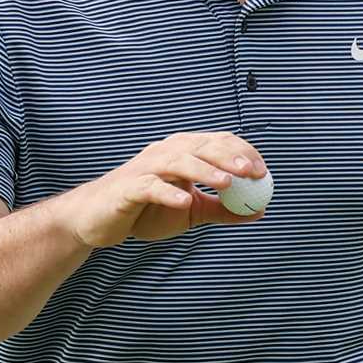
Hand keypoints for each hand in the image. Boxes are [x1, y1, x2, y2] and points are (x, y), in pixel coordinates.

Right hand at [66, 131, 270, 248]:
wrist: (99, 220)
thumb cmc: (146, 211)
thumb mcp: (192, 211)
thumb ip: (222, 209)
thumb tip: (260, 211)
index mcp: (182, 153)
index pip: (217, 143)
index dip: (242, 152)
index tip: (263, 171)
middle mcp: (164, 153)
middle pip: (201, 147)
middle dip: (229, 156)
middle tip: (252, 172)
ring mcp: (145, 168)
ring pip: (178, 162)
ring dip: (204, 170)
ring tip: (227, 182)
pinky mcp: (128, 188)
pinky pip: (150, 187)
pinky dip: (168, 192)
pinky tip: (185, 201)